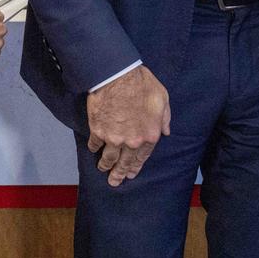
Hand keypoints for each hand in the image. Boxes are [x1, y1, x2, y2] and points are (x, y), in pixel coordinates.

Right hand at [86, 66, 169, 186]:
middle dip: (120, 173)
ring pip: (109, 157)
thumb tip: (165, 131)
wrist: (117, 76)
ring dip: (105, 165)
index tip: (131, 173)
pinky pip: (94, 143)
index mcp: (150, 135)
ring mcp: (114, 138)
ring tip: (102, 169)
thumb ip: (165, 117)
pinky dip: (93, 148)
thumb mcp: (162, 98)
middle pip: (125, 162)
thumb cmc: (141, 84)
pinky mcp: (98, 131)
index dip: (136, 166)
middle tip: (115, 181)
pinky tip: (93, 150)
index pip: (142, 157)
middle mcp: (132, 141)